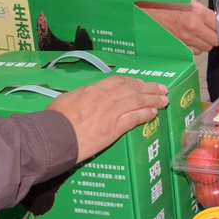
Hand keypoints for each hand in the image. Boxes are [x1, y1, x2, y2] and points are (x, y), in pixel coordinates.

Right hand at [47, 76, 169, 162]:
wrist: (54, 137)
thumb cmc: (55, 119)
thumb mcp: (67, 99)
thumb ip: (81, 95)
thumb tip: (86, 95)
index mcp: (94, 89)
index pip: (119, 81)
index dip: (134, 81)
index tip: (142, 83)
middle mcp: (105, 97)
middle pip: (133, 89)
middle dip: (150, 88)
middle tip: (162, 89)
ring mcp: (111, 112)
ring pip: (138, 101)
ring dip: (153, 100)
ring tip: (164, 100)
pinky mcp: (114, 128)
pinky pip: (135, 118)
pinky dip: (146, 115)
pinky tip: (153, 114)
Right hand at [138, 2, 218, 54]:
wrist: (146, 10)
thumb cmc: (167, 3)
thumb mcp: (188, 1)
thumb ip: (203, 12)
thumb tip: (217, 21)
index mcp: (198, 12)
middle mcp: (194, 27)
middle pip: (215, 40)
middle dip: (215, 37)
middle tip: (213, 32)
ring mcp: (185, 38)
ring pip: (205, 48)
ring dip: (205, 43)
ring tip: (200, 35)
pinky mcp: (178, 45)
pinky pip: (194, 52)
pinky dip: (195, 47)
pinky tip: (191, 40)